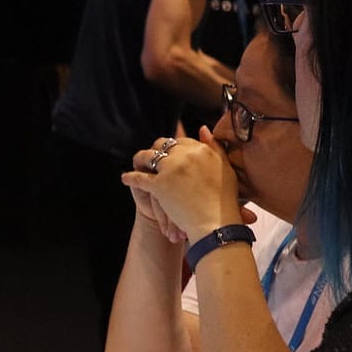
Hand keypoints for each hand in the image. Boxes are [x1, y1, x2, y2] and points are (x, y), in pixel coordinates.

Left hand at [122, 129, 243, 243]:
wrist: (215, 222)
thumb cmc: (223, 199)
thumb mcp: (224, 168)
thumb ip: (214, 147)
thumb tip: (202, 128)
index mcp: (202, 150)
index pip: (180, 141)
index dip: (173, 149)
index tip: (169, 155)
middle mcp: (186, 155)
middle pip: (162, 145)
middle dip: (156, 151)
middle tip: (152, 159)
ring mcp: (171, 168)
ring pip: (148, 156)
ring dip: (140, 160)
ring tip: (138, 165)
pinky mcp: (159, 184)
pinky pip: (139, 177)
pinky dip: (130, 178)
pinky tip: (126, 179)